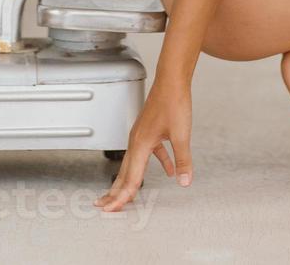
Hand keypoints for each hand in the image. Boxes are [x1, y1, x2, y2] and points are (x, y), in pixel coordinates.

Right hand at [94, 77, 192, 212]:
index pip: (131, 177)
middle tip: (105, 207)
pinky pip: (150, 153)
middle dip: (115, 192)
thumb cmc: (173, 102)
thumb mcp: (181, 134)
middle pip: (125, 173)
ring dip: (130, 180)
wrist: (172, 80)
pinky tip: (169, 171)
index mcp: (141, 144)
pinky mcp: (150, 131)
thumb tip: (184, 181)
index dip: (122, 196)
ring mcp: (142, 135)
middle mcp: (137, 140)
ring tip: (126, 195)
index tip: (112, 209)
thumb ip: (182, 160)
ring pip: (134, 164)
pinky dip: (157, 163)